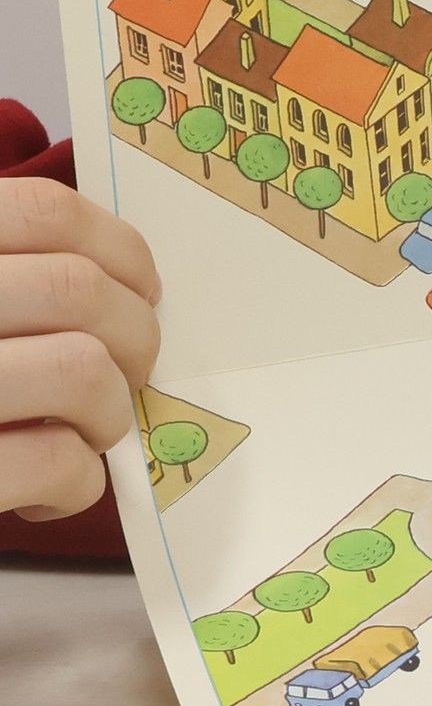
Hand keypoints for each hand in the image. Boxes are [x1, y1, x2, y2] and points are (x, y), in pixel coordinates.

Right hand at [0, 178, 160, 520]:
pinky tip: (47, 494)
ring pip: (80, 370)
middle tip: (125, 377)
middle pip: (76, 290)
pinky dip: (76, 481)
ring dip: (109, 413)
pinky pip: (53, 461)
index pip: (43, 212)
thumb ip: (16, 284)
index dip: (120, 251)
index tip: (142, 292)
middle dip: (135, 339)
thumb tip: (137, 288)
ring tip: (82, 437)